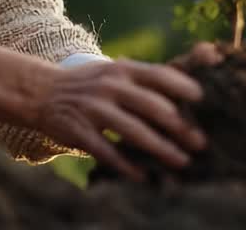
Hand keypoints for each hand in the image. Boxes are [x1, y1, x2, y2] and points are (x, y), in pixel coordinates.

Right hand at [26, 58, 208, 180]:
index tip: (203, 100)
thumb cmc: (92, 84)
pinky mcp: (79, 131)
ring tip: (181, 162)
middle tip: (201, 143)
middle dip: (179, 126)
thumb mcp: (116, 71)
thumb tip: (196, 78)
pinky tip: (143, 176)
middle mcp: (109, 86)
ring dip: (160, 148)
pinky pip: (107, 151)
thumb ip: (149, 77)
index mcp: (122, 70)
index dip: (181, 86)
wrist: (42, 92)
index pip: (158, 74)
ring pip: (133, 131)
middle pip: (151, 106)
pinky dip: (126, 165)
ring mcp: (93, 109)